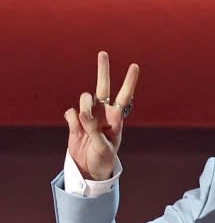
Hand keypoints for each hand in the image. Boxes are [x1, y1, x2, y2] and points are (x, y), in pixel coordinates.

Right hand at [64, 51, 139, 179]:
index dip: (129, 82)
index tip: (134, 66)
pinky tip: (76, 129)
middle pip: (103, 88)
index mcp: (116, 119)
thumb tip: (82, 112)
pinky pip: (70, 113)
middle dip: (103, 71)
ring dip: (84, 108)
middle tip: (103, 53)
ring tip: (87, 125)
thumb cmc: (103, 159)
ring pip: (84, 100)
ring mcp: (89, 116)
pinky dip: (72, 119)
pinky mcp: (75, 122)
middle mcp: (103, 114)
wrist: (90, 169)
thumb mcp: (103, 147)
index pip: (124, 97)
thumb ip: (93, 129)